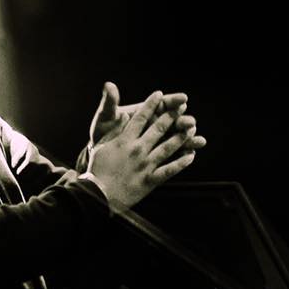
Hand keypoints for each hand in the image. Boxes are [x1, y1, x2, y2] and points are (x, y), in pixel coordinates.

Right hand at [86, 90, 201, 209]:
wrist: (98, 194)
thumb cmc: (97, 169)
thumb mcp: (101, 146)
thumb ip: (114, 130)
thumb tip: (123, 115)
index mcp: (124, 140)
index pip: (140, 117)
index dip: (151, 104)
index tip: (159, 94)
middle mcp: (137, 150)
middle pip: (158, 129)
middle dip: (171, 116)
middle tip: (181, 108)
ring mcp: (145, 165)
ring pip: (168, 147)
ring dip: (181, 137)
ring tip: (191, 129)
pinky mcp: (150, 180)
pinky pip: (170, 170)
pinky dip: (181, 163)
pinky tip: (191, 156)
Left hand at [88, 81, 206, 152]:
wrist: (99, 154)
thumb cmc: (102, 132)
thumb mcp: (105, 118)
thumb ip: (110, 103)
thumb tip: (109, 85)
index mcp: (144, 111)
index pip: (163, 103)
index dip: (174, 100)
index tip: (184, 98)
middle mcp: (154, 124)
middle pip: (173, 120)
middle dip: (183, 120)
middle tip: (190, 122)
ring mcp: (157, 139)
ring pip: (176, 137)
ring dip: (189, 138)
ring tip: (199, 141)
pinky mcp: (156, 154)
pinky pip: (172, 154)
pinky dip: (183, 154)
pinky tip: (191, 154)